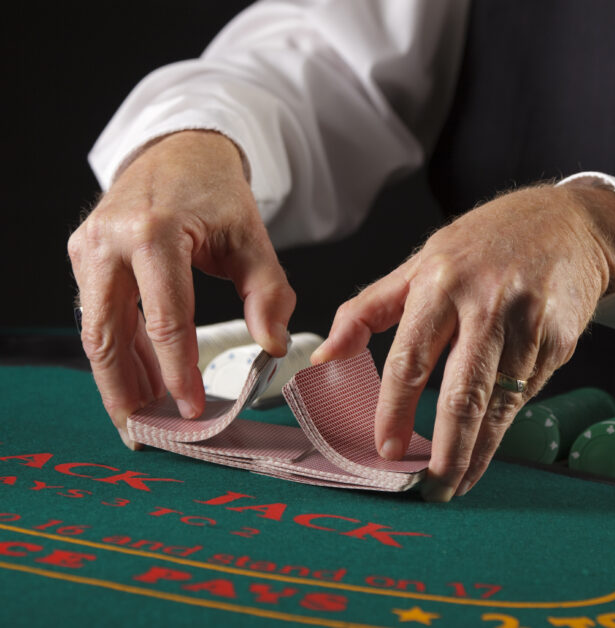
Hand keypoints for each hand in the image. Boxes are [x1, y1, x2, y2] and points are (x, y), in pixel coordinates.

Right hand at [68, 130, 294, 447]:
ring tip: (146, 416)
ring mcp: (88, 249)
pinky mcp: (84, 257)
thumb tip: (271, 347)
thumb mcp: (253, 239)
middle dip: (126, 391)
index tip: (194, 411)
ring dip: (119, 379)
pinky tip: (143, 380)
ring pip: (96, 332)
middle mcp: (108, 241)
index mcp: (153, 232)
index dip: (179, 371)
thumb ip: (268, 293)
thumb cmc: (217, 194)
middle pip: (107, 335)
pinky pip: (100, 316)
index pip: (165, 318)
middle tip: (147, 434)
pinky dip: (121, 352)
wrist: (178, 151)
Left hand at [312, 180, 614, 500]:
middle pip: (463, 393)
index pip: (410, 358)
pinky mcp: (560, 340)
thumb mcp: (419, 264)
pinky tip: (489, 440)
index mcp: (439, 283)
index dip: (396, 410)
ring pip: (499, 403)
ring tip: (459, 480)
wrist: (566, 223)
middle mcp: (485, 303)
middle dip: (448, 450)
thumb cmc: (483, 244)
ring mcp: (528, 323)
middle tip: (433, 488)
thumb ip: (367, 311)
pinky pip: (526, 392)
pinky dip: (505, 421)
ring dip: (479, 450)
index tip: (387, 448)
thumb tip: (324, 359)